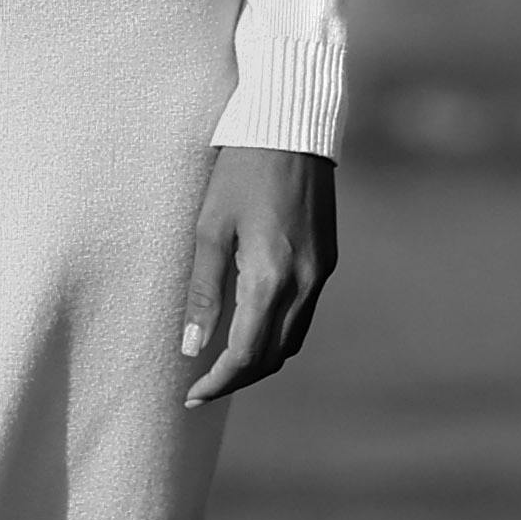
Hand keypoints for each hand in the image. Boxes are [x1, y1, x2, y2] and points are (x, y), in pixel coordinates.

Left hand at [177, 140, 333, 403]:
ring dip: (261, 359)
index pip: (245, 354)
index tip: (191, 393)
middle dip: (238, 377)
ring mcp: (322, 273)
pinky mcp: (329, 259)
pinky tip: (255, 323)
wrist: (292, 126)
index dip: (218, 381)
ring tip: (225, 361)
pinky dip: (279, 332)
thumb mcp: (210, 227)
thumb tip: (191, 347)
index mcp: (271, 278)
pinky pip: (305, 313)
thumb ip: (203, 290)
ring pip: (292, 340)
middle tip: (204, 384)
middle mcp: (304, 283)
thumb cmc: (241, 170)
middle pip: (273, 357)